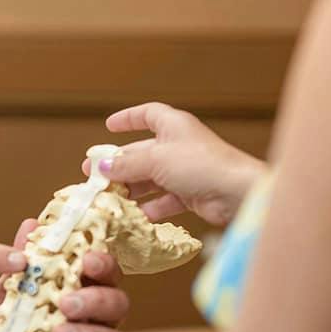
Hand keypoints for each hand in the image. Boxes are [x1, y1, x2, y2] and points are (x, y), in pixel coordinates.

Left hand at [0, 218, 131, 331]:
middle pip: (119, 306)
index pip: (106, 275)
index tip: (87, 260)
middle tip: (67, 302)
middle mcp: (95, 326)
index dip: (103, 264)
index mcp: (81, 296)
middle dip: (97, 300)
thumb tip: (31, 224)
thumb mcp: (6, 298)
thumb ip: (21, 266)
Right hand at [98, 103, 265, 227]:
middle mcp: (179, 146)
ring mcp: (185, 171)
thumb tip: (101, 167)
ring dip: (132, 188)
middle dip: (120, 164)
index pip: (148, 115)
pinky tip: (135, 217)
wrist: (236, 193)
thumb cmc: (199, 165)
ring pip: (151, 178)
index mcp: (173, 125)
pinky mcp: (191, 194)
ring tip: (110, 199)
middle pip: (143, 151)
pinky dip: (151, 208)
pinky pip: (164, 199)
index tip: (109, 126)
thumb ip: (126, 163)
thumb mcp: (155, 159)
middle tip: (94, 175)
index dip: (128, 118)